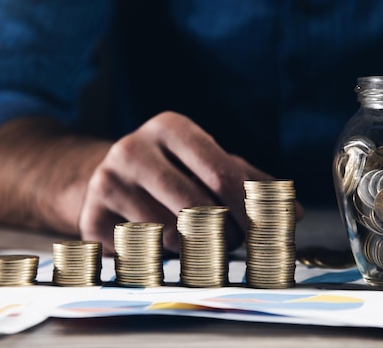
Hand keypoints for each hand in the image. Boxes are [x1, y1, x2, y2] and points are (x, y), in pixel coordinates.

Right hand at [78, 111, 301, 253]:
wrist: (103, 178)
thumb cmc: (170, 171)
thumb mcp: (206, 163)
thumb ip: (251, 183)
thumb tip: (292, 213)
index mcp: (170, 127)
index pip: (221, 173)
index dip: (250, 208)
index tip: (270, 233)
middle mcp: (133, 148)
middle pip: (199, 209)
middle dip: (225, 234)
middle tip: (230, 240)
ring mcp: (107, 182)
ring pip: (173, 235)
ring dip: (192, 247)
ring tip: (187, 233)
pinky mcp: (91, 218)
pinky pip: (143, 252)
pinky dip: (160, 254)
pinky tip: (154, 237)